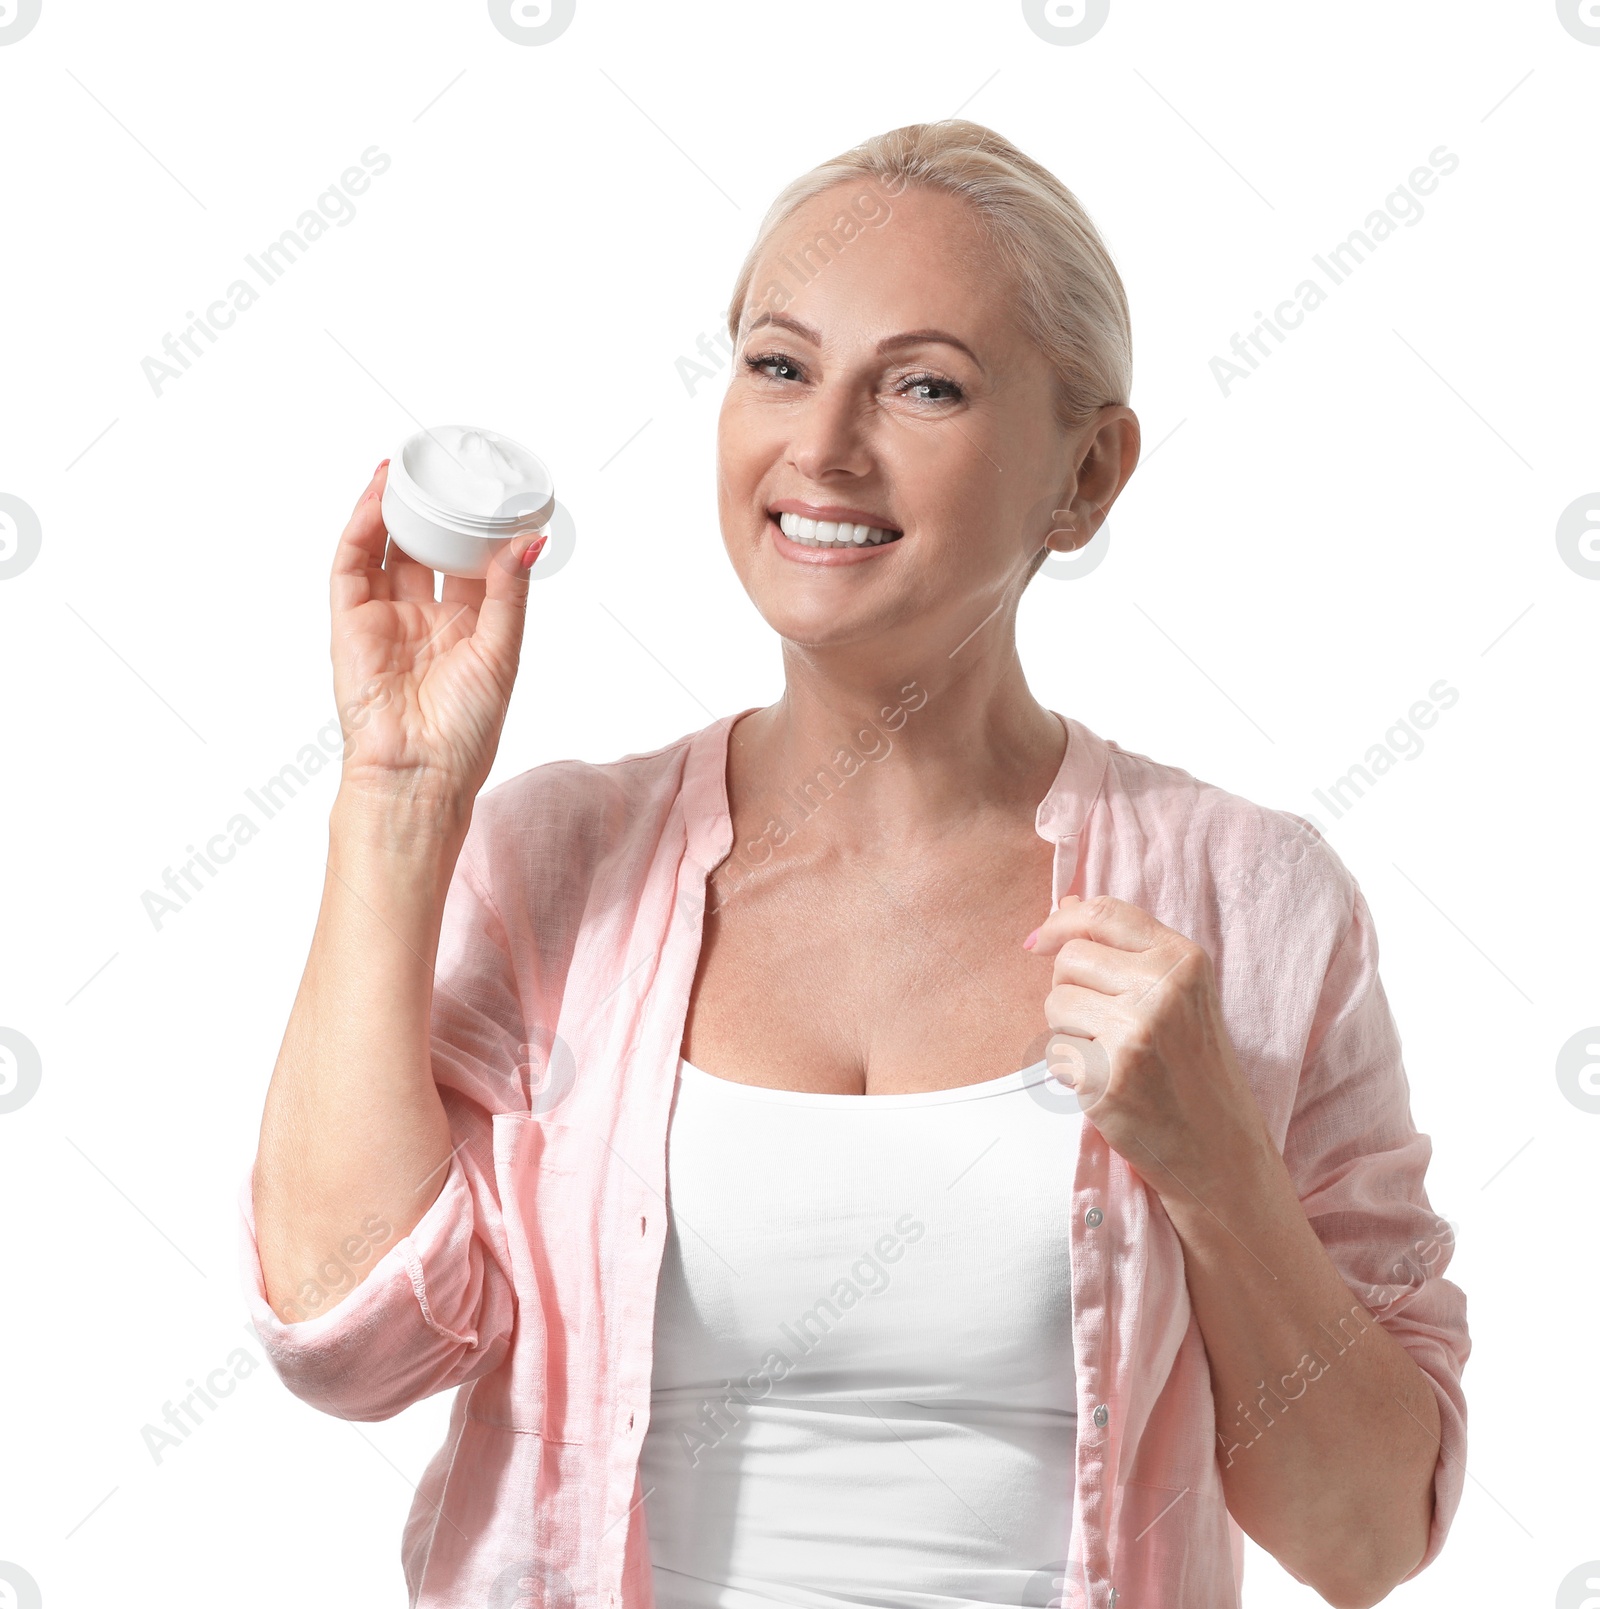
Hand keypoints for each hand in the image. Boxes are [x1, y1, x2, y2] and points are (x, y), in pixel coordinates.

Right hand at [329, 460, 547, 812]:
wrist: (418, 773)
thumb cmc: (465, 731)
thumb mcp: (501, 652)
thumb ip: (509, 593)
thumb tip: (530, 540)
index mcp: (467, 631)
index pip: (471, 567)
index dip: (477, 530)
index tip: (493, 493)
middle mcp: (425, 620)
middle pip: (426, 550)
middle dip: (434, 511)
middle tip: (446, 467)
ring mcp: (385, 618)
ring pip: (388, 549)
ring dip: (396, 508)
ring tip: (410, 464)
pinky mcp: (350, 621)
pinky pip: (353, 562)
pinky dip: (364, 524)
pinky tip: (381, 491)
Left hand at [1025, 893, 1274, 1202]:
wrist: (1220, 1151)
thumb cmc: (1193, 1070)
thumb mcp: (1179, 994)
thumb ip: (1126, 949)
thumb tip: (1063, 905)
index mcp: (1184, 959)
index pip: (1102, 912)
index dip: (1060, 923)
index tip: (1038, 941)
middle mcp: (1162, 988)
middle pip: (1068, 959)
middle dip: (1071, 989)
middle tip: (1105, 1026)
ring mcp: (1135, 1031)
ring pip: (1055, 1004)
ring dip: (1069, 1032)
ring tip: (1111, 1056)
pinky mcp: (1108, 1076)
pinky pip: (1055, 1053)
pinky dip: (1071, 1072)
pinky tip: (1109, 1086)